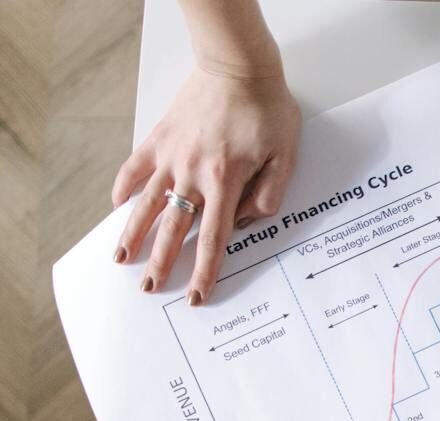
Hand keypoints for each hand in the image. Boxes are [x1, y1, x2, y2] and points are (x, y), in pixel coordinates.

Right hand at [113, 65, 299, 304]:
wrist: (238, 67)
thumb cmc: (267, 110)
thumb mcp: (285, 156)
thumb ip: (269, 194)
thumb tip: (247, 221)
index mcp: (225, 182)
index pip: (213, 239)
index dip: (204, 272)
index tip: (196, 296)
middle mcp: (192, 173)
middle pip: (173, 229)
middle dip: (161, 264)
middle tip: (149, 289)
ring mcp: (171, 155)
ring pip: (146, 203)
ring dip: (132, 234)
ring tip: (121, 259)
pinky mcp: (159, 136)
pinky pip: (135, 168)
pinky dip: (124, 188)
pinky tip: (117, 206)